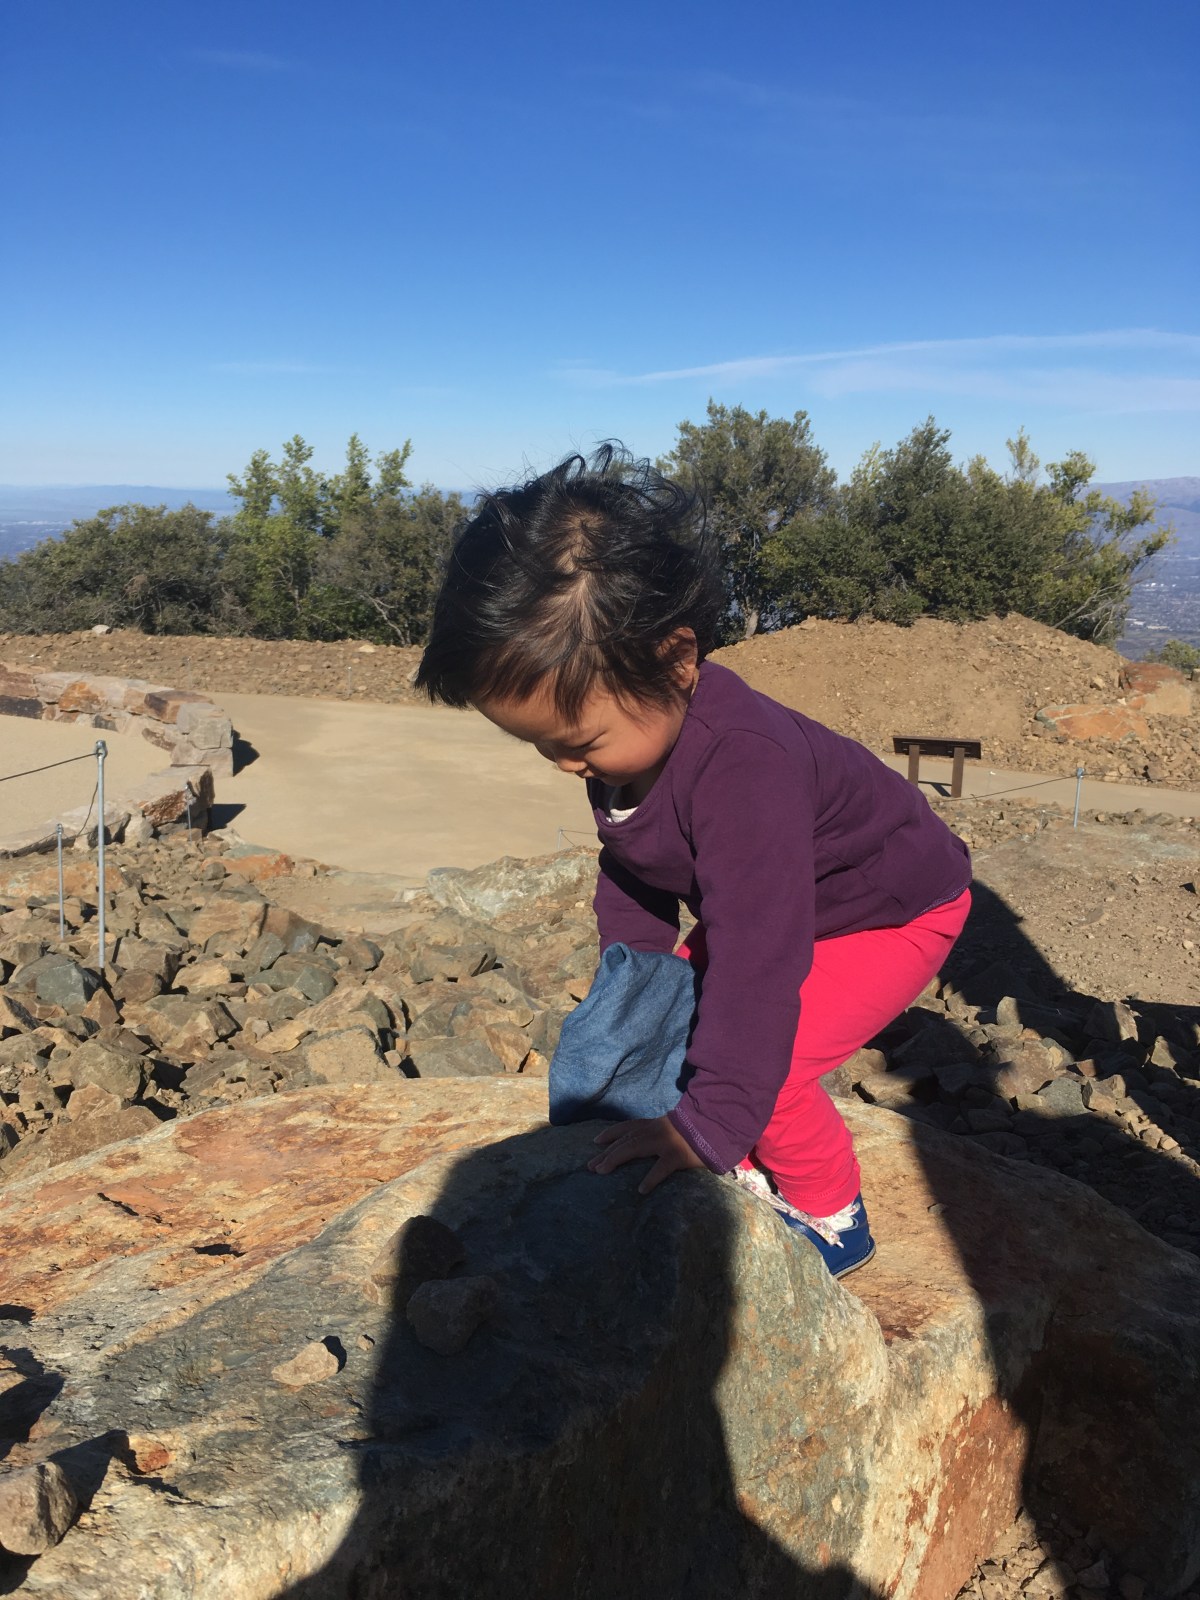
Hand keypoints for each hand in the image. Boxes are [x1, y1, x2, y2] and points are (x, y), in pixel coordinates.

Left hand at [587, 1115, 704, 1194]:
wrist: (719, 1124)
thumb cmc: (700, 1129)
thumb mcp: (678, 1126)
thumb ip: (665, 1133)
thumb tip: (653, 1145)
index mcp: (657, 1124)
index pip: (629, 1127)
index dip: (611, 1133)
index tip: (596, 1141)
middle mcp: (657, 1130)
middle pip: (625, 1140)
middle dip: (607, 1152)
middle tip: (590, 1166)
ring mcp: (666, 1142)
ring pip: (635, 1148)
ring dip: (616, 1159)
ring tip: (601, 1171)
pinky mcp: (678, 1155)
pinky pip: (661, 1168)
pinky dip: (650, 1178)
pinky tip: (641, 1189)